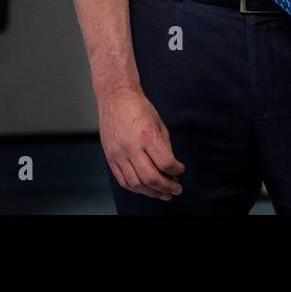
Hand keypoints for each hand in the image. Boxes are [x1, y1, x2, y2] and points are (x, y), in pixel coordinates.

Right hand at [98, 86, 184, 200]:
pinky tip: (146, 188)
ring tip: (164, 194)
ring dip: (153, 192)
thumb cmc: (139, 108)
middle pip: (151, 178)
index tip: (180, 170)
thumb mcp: (159, 124)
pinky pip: (123, 180)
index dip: (176, 171)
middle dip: (167, 187)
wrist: (115, 98)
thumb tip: (171, 170)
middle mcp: (131, 146)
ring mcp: (118, 154)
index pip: (165, 163)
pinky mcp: (110, 157)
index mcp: (147, 135)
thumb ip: (165, 148)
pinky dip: (137, 188)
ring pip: (136, 184)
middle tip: (176, 189)